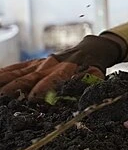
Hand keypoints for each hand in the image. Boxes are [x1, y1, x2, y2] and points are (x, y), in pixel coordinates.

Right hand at [0, 33, 124, 100]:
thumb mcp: (96, 77)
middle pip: (28, 79)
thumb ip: (88, 86)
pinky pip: (14, 68)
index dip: (42, 89)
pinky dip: (3, 74)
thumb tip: (85, 99)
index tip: (32, 99)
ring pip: (17, 73)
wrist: (90, 50)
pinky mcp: (32, 63)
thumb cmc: (93, 68)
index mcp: (67, 71)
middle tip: (3, 100)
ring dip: (4, 83)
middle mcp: (49, 66)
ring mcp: (38, 64)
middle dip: (13, 90)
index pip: (52, 80)